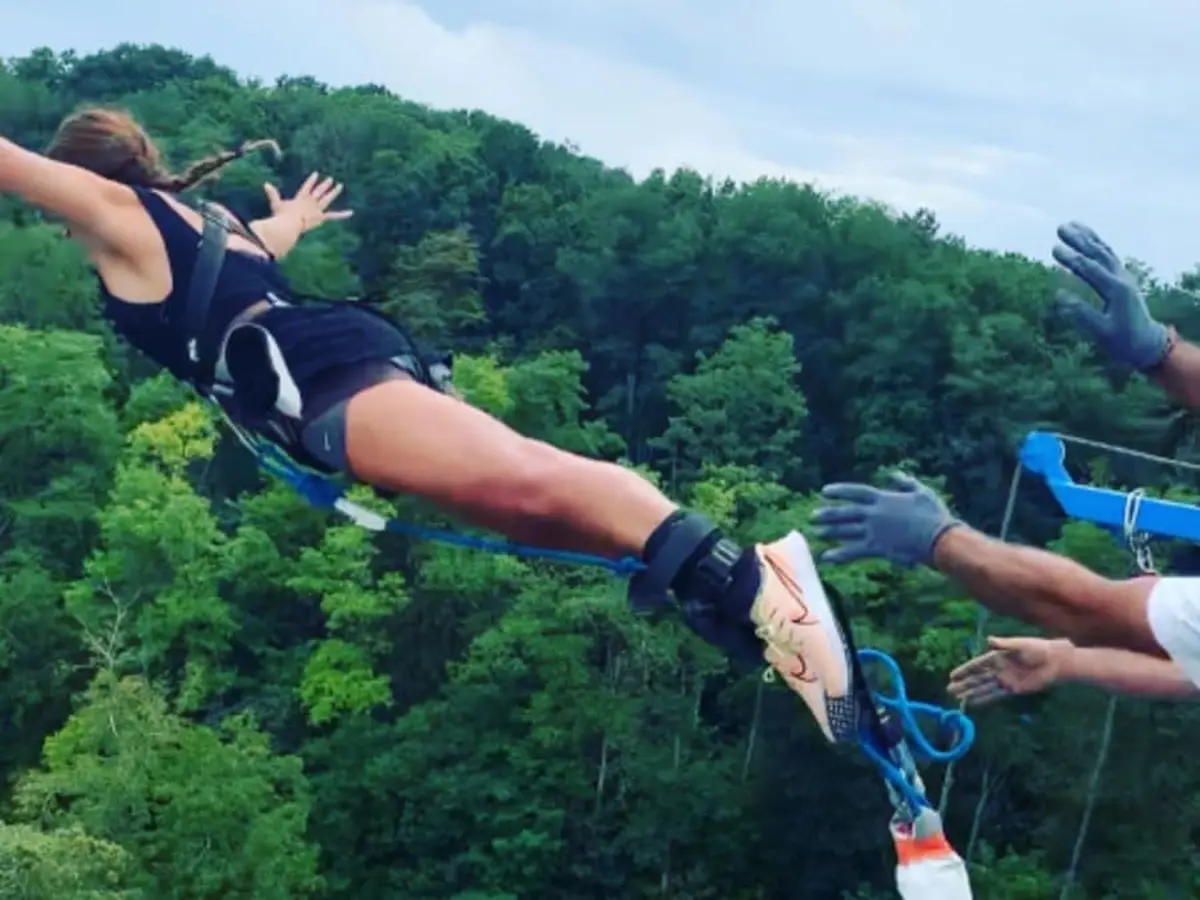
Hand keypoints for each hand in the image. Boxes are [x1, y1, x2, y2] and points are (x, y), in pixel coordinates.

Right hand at [263, 172, 352, 232]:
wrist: (289, 224)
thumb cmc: (282, 216)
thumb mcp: (276, 204)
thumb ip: (272, 194)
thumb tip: (265, 184)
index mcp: (301, 198)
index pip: (307, 186)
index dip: (312, 180)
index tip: (316, 174)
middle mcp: (310, 201)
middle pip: (319, 191)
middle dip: (324, 184)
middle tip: (330, 179)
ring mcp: (317, 208)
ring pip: (327, 198)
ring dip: (333, 191)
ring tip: (340, 185)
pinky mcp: (321, 217)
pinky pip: (334, 216)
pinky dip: (342, 215)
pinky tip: (351, 213)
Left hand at [811, 472, 959, 566]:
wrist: (940, 539)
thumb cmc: (934, 515)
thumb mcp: (922, 492)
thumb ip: (906, 482)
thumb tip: (894, 474)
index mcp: (884, 498)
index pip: (855, 492)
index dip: (839, 491)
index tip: (825, 491)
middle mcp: (874, 514)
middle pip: (845, 513)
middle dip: (828, 514)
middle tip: (813, 516)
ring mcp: (874, 531)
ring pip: (846, 531)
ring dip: (830, 532)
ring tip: (817, 533)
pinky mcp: (877, 548)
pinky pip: (853, 551)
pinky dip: (839, 555)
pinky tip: (826, 557)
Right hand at [948, 636, 1069, 706]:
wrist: (1054, 662)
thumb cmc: (1038, 649)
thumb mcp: (1021, 644)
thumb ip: (1004, 644)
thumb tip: (988, 640)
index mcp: (997, 656)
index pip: (977, 665)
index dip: (964, 670)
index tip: (952, 675)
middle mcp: (998, 669)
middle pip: (977, 678)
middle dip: (963, 684)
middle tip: (949, 690)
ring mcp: (1004, 679)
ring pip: (983, 687)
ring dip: (970, 692)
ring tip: (957, 697)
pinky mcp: (1012, 689)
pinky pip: (995, 695)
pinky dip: (984, 699)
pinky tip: (973, 702)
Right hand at [1052, 222, 1169, 370]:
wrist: (1146, 344)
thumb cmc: (1122, 341)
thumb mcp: (1100, 331)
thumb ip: (1081, 313)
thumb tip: (1059, 294)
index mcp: (1116, 290)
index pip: (1090, 269)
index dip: (1071, 259)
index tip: (1054, 249)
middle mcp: (1122, 279)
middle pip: (1099, 254)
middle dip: (1079, 240)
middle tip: (1061, 228)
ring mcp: (1124, 277)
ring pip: (1105, 252)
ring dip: (1088, 238)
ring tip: (1071, 225)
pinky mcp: (1122, 279)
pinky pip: (1108, 257)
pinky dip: (1096, 245)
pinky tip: (1087, 240)